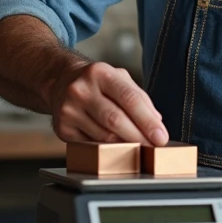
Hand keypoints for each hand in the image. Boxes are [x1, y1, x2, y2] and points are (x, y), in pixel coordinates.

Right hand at [48, 61, 168, 145]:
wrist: (60, 82)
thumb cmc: (97, 83)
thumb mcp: (119, 79)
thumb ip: (140, 98)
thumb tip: (157, 123)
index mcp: (100, 73)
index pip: (129, 98)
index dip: (148, 121)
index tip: (161, 137)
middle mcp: (81, 89)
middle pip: (115, 120)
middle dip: (139, 137)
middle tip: (153, 149)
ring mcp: (68, 109)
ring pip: (103, 136)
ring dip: (125, 146)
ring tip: (139, 150)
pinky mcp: (62, 128)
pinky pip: (91, 145)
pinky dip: (107, 150)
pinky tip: (116, 149)